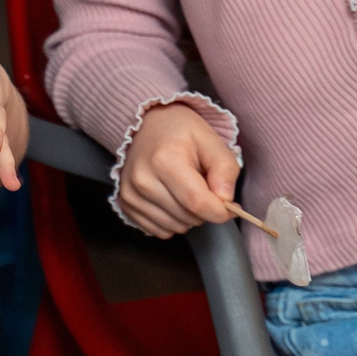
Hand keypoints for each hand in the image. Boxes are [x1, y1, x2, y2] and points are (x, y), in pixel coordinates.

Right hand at [116, 101, 240, 238]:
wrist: (146, 124)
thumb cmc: (180, 131)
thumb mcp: (210, 139)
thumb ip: (225, 169)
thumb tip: (226, 201)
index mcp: (164, 161)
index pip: (198, 203)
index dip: (221, 211)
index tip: (230, 206)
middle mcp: (142, 180)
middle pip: (189, 218)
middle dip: (205, 210)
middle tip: (203, 187)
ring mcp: (131, 194)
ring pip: (176, 227)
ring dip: (189, 216)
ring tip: (185, 190)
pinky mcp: (126, 205)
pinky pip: (160, 231)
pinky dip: (172, 221)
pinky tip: (172, 199)